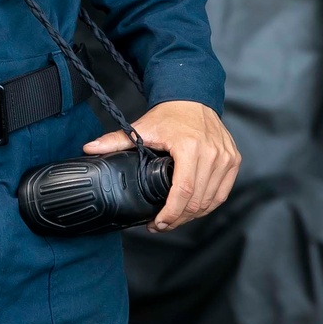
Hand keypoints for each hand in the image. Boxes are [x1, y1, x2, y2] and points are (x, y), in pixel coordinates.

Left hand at [83, 100, 240, 232]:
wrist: (193, 99)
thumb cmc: (170, 115)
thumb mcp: (142, 127)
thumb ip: (115, 140)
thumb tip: (89, 149)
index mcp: (190, 146)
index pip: (183, 190)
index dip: (171, 213)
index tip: (157, 223)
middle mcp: (212, 153)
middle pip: (198, 200)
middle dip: (178, 219)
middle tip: (162, 224)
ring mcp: (226, 157)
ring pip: (212, 200)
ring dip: (193, 215)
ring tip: (175, 219)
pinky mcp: (234, 160)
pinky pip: (223, 192)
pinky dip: (208, 204)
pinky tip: (193, 209)